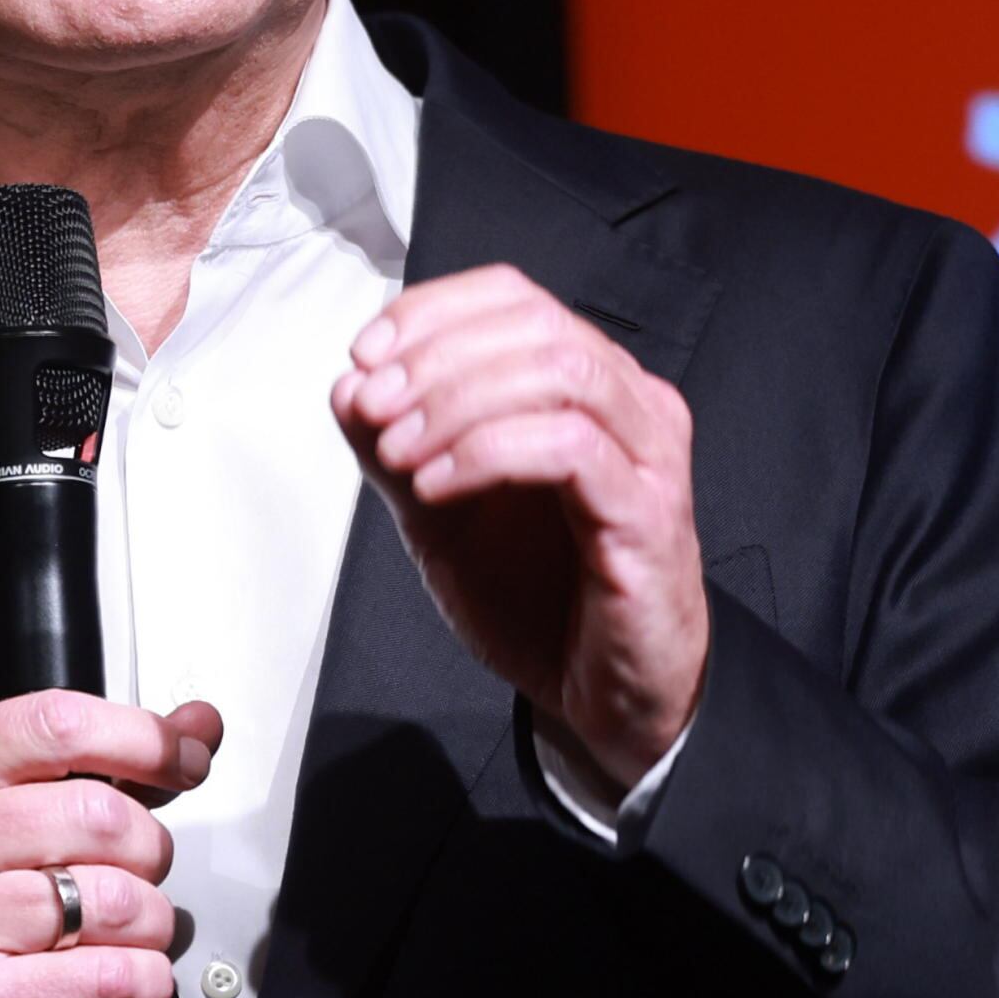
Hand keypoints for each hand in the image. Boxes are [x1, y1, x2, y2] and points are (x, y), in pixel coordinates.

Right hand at [0, 690, 222, 997]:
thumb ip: (95, 768)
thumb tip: (196, 727)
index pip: (58, 725)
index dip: (145, 739)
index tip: (186, 758)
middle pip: (104, 817)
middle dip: (149, 853)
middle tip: (130, 879)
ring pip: (122, 902)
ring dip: (149, 926)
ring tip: (114, 939)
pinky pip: (119, 978)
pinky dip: (145, 984)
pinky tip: (116, 984)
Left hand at [331, 267, 706, 797]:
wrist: (604, 699)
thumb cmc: (544, 604)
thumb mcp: (439, 519)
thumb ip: (395, 451)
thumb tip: (348, 385)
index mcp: (584, 386)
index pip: (513, 297)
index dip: (431, 312)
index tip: (364, 356)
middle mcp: (628, 402)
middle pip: (535, 322)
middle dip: (435, 356)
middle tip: (373, 406)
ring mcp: (647, 451)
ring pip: (557, 371)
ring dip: (458, 402)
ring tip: (399, 451)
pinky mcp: (650, 509)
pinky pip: (570, 447)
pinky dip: (489, 453)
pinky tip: (438, 486)